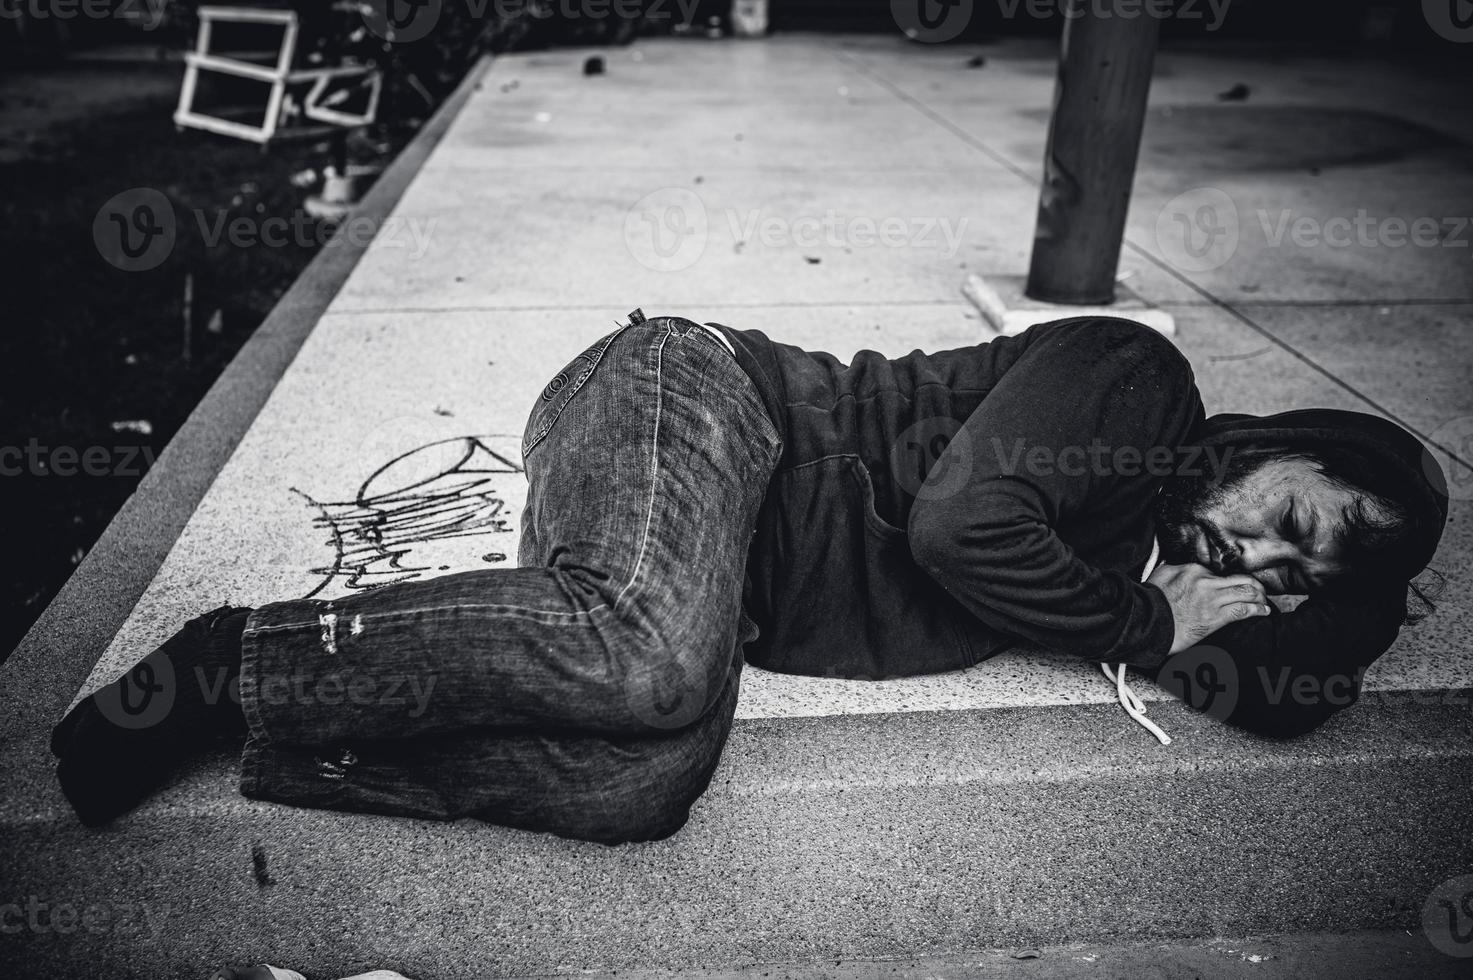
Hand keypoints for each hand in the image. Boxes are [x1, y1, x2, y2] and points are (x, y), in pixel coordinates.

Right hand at [1147, 562, 1271, 654]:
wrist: (1146, 623)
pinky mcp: (1215, 617)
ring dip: (1260, 597)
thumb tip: (1184, 569)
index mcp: (1194, 570)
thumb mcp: (1161, 575)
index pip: (1219, 574)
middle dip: (1255, 586)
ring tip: (1264, 602)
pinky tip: (1265, 611)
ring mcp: (1212, 599)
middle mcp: (1206, 582)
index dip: (1228, 583)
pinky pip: (1243, 610)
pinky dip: (1258, 609)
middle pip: (1241, 580)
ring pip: (1246, 592)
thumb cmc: (1150, 602)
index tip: (1231, 589)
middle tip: (1260, 592)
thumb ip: (1176, 569)